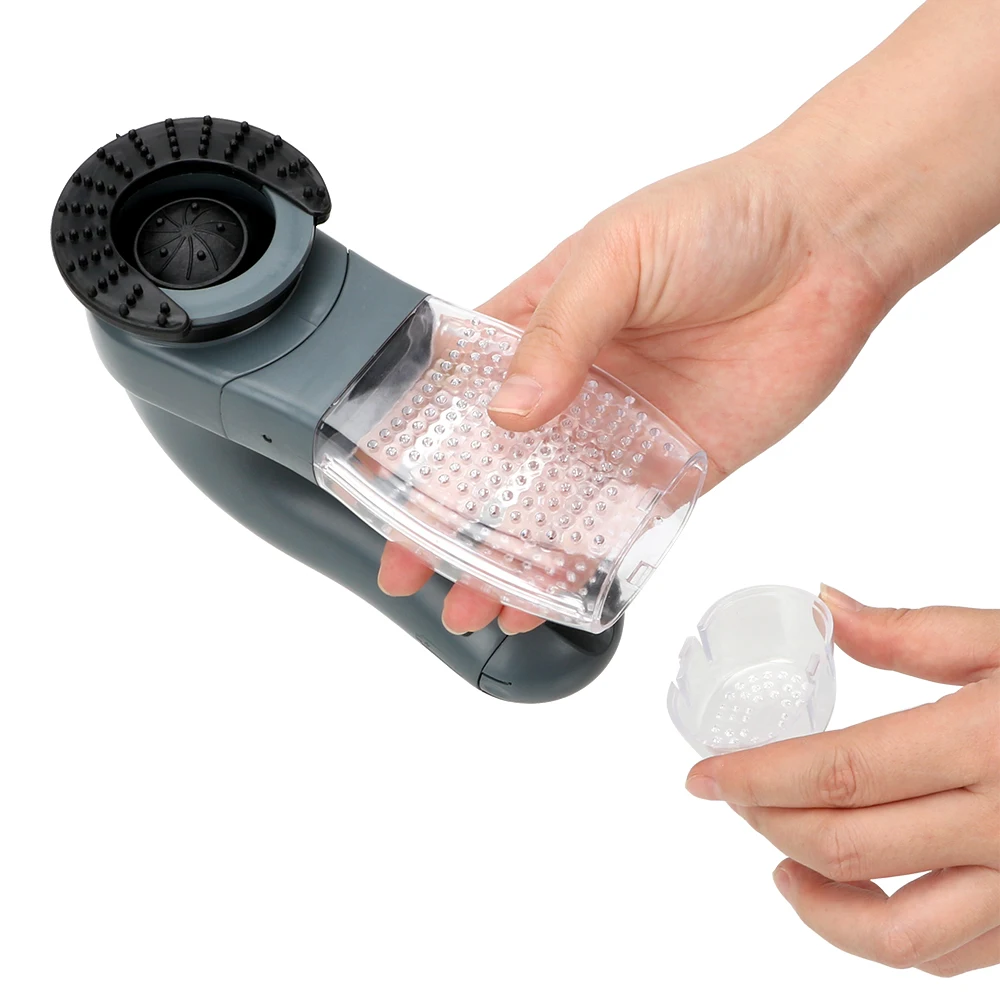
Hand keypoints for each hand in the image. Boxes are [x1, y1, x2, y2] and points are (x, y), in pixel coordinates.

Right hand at [378, 148, 890, 632]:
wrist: (827, 239)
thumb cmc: (717, 217)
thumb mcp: (615, 254)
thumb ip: (557, 333)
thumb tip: (510, 412)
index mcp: (536, 326)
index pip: (456, 399)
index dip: (414, 449)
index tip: (377, 496)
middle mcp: (572, 386)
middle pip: (493, 470)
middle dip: (448, 525)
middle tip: (412, 572)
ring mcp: (622, 430)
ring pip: (549, 510)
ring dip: (509, 558)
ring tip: (470, 604)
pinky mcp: (678, 464)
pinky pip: (623, 526)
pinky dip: (585, 565)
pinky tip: (549, 597)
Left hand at [686, 585, 999, 976]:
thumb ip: (913, 633)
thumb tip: (827, 604)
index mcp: (986, 742)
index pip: (836, 773)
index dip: (754, 778)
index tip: (700, 776)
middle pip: (845, 848)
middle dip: (766, 825)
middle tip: (737, 798)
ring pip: (897, 938)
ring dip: (817, 909)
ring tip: (782, 867)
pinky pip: (953, 957)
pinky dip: (887, 937)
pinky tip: (862, 894)